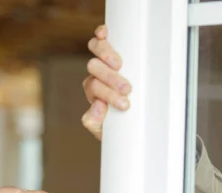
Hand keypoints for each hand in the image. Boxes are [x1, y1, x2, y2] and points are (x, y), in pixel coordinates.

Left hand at [82, 25, 132, 140]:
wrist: (127, 119)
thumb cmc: (117, 122)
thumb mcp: (103, 129)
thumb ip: (94, 122)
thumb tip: (97, 105)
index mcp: (93, 90)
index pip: (95, 87)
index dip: (107, 95)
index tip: (125, 104)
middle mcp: (96, 75)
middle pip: (95, 69)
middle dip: (110, 79)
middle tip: (126, 89)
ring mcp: (103, 61)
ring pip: (97, 52)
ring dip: (107, 56)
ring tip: (119, 65)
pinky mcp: (112, 50)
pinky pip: (100, 39)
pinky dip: (100, 35)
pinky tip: (104, 33)